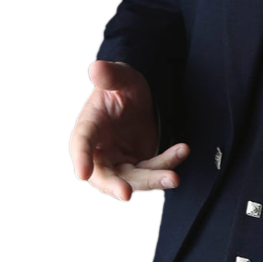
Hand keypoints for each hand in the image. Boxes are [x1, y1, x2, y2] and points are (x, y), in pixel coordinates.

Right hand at [69, 60, 188, 202]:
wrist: (140, 98)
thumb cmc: (123, 87)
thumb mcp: (120, 76)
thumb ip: (110, 75)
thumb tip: (96, 67)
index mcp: (88, 126)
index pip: (81, 142)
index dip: (81, 157)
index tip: (82, 173)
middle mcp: (100, 149)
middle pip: (102, 174)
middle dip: (113, 185)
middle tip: (126, 194)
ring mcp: (119, 160)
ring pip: (131, 178)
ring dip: (151, 180)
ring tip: (173, 177)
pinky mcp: (138, 164)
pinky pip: (152, 169)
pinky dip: (167, 164)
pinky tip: (182, 150)